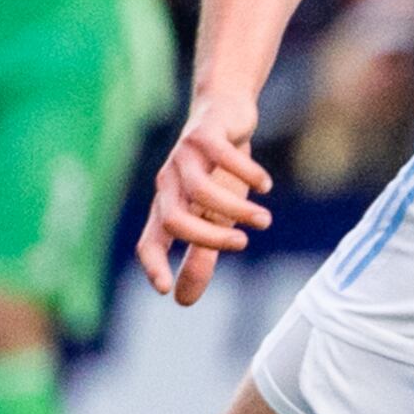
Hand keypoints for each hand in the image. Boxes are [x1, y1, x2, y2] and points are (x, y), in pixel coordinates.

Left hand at [135, 92, 272, 307]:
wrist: (226, 112)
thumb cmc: (218, 172)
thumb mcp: (212, 218)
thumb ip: (200, 257)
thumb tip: (182, 301)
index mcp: (167, 206)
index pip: (149, 242)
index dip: (154, 265)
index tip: (165, 289)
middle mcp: (169, 183)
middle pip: (174, 219)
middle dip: (209, 237)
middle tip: (244, 243)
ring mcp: (184, 157)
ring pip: (200, 190)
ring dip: (235, 209)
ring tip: (264, 220)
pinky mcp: (204, 134)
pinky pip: (224, 157)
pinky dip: (248, 174)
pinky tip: (265, 185)